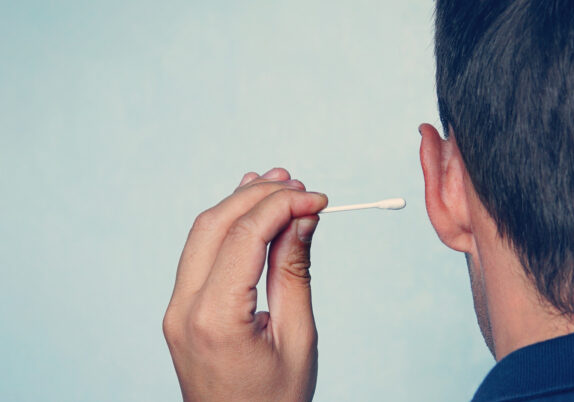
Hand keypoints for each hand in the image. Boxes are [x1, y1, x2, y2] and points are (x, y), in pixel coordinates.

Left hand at [163, 168, 327, 401]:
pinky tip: (249, 210)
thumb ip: (294, 272)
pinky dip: (227, 227)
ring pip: (202, 233)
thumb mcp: (297, 338)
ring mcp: (176, 309)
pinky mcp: (180, 310)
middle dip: (259, 195)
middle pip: (215, 224)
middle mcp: (184, 308)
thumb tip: (303, 219)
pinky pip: (199, 254)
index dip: (284, 206)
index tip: (319, 199)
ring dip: (239, 204)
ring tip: (279, 184)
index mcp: (214, 319)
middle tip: (299, 183)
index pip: (245, 236)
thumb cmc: (275, 401)